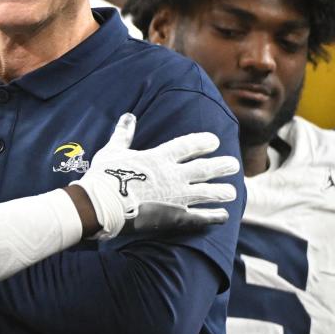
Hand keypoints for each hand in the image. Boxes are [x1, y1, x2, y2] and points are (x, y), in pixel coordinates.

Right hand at [72, 113, 238, 238]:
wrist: (100, 205)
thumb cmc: (104, 176)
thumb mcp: (112, 151)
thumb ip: (123, 134)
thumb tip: (128, 116)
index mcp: (159, 158)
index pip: (188, 146)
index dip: (203, 142)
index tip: (214, 141)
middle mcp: (173, 176)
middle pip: (205, 169)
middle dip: (221, 166)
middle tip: (234, 164)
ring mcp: (177, 198)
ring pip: (207, 193)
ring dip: (222, 192)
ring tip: (232, 192)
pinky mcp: (174, 218)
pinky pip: (200, 217)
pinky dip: (213, 217)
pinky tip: (223, 216)